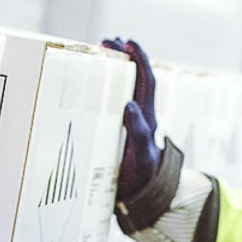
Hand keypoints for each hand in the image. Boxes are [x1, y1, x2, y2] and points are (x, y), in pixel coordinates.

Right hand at [102, 38, 161, 198]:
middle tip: (108, 41)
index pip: (146, 82)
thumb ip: (138, 132)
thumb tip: (129, 104)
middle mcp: (140, 118)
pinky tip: (94, 87)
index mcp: (147, 119)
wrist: (142, 200)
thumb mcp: (141, 157)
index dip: (140, 60)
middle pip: (136, 80)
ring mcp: (130, 125)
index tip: (128, 42)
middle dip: (125, 58)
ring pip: (126, 90)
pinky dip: (106, 91)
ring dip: (116, 71)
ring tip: (102, 54)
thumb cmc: (142, 180)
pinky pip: (114, 105)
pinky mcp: (120, 134)